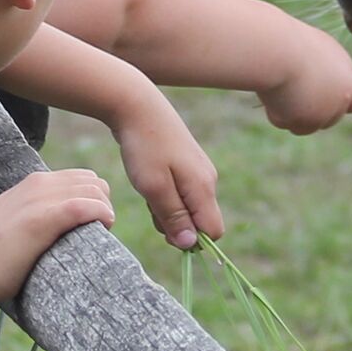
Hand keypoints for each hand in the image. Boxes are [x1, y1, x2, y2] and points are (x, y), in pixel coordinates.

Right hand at [0, 169, 117, 302]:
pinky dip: (102, 214)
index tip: (93, 222)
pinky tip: (104, 226)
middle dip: (103, 202)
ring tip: (103, 231)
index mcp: (30, 184)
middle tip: (101, 229)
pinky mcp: (43, 219)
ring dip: (106, 209)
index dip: (93, 198)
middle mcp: (36, 185)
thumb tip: (55, 225)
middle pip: (91, 181)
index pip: (79, 177)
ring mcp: (38, 200)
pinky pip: (86, 205)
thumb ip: (31, 214)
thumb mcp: (12, 221)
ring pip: (94, 190)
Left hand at [104, 90, 223, 249]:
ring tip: (147, 189)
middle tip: (151, 205)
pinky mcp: (187, 163)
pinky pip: (181, 192)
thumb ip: (173, 217)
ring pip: (188, 206)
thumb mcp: (154, 188)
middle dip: (176, 224)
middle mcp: (207, 180)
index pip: (214, 231)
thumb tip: (190, 245)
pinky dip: (165, 194)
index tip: (165, 229)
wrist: (137, 105)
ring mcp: (198, 170)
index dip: (192, 240)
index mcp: (203, 188)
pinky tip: (149, 178)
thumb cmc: (144, 148)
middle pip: (200, 220)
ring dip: (167, 209)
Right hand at [257, 31, 351, 134]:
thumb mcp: (320, 52)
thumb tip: (324, 84)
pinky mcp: (301, 122)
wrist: (278, 50)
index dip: (342, 101)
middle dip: (315, 110)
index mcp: (350, 81)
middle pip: (330, 118)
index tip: (324, 93)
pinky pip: (284, 122)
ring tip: (281, 87)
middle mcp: (340, 101)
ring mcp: (322, 115)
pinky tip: (272, 92)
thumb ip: (330, 72)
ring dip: (293, 112)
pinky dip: (276, 112)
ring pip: (306, 125)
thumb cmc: (295, 43)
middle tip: (294, 87)